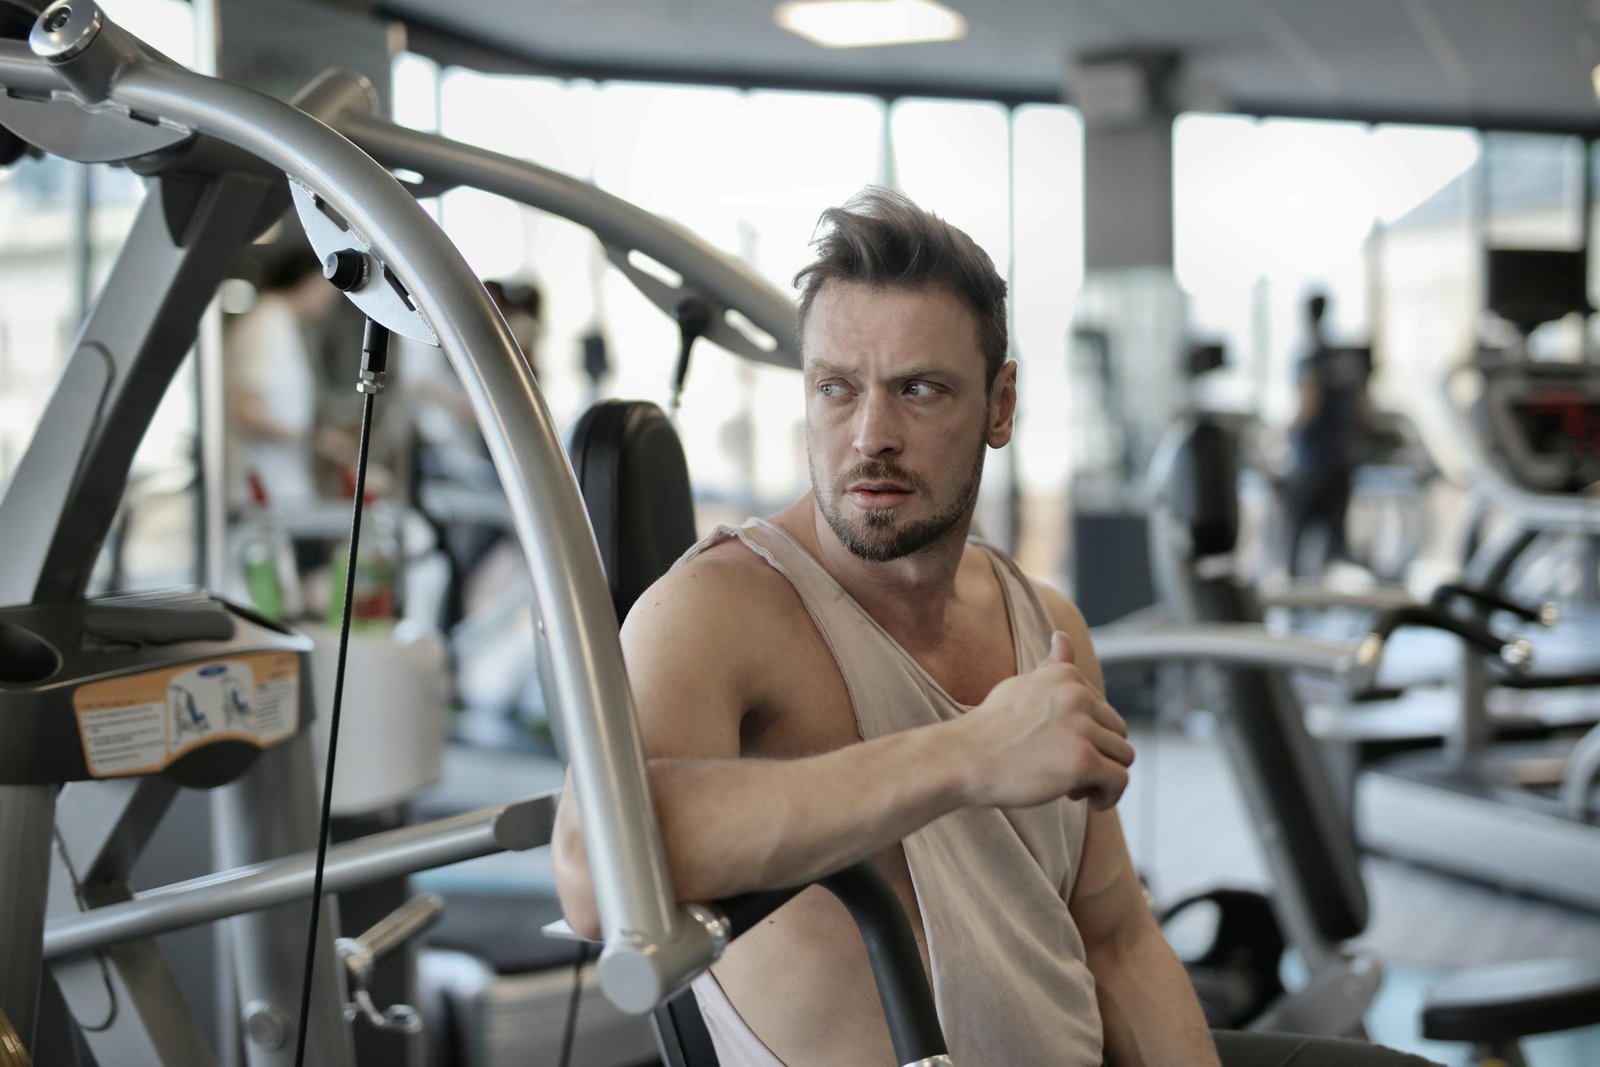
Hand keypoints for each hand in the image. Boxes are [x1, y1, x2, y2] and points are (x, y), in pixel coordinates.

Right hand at [957, 631, 1133, 811]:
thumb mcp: (1022, 685)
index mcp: (1067, 676)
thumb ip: (1052, 667)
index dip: (1087, 735)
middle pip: (1119, 732)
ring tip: (1074, 787)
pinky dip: (1108, 794)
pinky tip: (1084, 799)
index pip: (1104, 711)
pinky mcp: (1083, 761)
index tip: (1060, 749)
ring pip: (1123, 756)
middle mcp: (1078, 695)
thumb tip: (1062, 637)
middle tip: (1067, 773)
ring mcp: (1082, 728)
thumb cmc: (990, 727)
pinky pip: (1119, 780)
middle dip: (1099, 755)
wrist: (963, 758)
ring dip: (1103, 776)